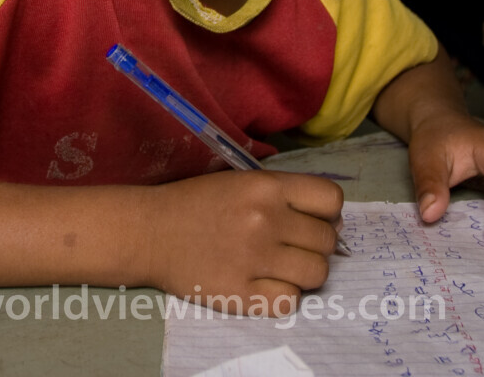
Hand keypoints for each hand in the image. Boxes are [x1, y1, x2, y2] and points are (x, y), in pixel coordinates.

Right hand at [143, 170, 342, 315]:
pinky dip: (282, 295)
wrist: (150, 232)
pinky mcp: (240, 293)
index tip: (313, 221)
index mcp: (266, 187)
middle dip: (316, 245)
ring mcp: (253, 259)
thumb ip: (286, 195)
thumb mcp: (242, 182)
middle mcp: (265, 220)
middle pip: (327, 240)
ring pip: (316, 273)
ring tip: (280, 267)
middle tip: (291, 246)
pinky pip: (290, 301)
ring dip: (304, 272)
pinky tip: (264, 284)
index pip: (331, 200)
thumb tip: (334, 223)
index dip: (329, 213)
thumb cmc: (198, 203)